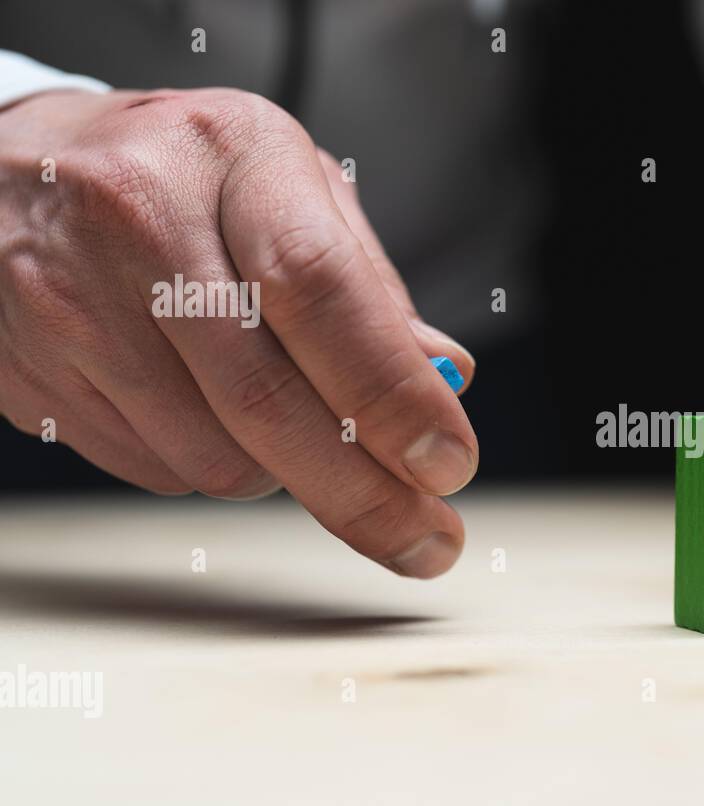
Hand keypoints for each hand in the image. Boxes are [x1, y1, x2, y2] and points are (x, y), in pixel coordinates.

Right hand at [0, 88, 477, 576]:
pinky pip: (161, 471)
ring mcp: (70, 301)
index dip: (392, 394)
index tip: (448, 465)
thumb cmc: (184, 180)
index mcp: (232, 154)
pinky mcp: (32, 373)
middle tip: (427, 540)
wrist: (11, 173)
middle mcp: (139, 218)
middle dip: (365, 494)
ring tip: (284, 415)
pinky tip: (205, 408)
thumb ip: (370, 286)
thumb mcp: (291, 190)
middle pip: (266, 400)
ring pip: (217, 459)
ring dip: (284, 472)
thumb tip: (445, 376)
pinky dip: (215, 465)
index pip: (321, 289)